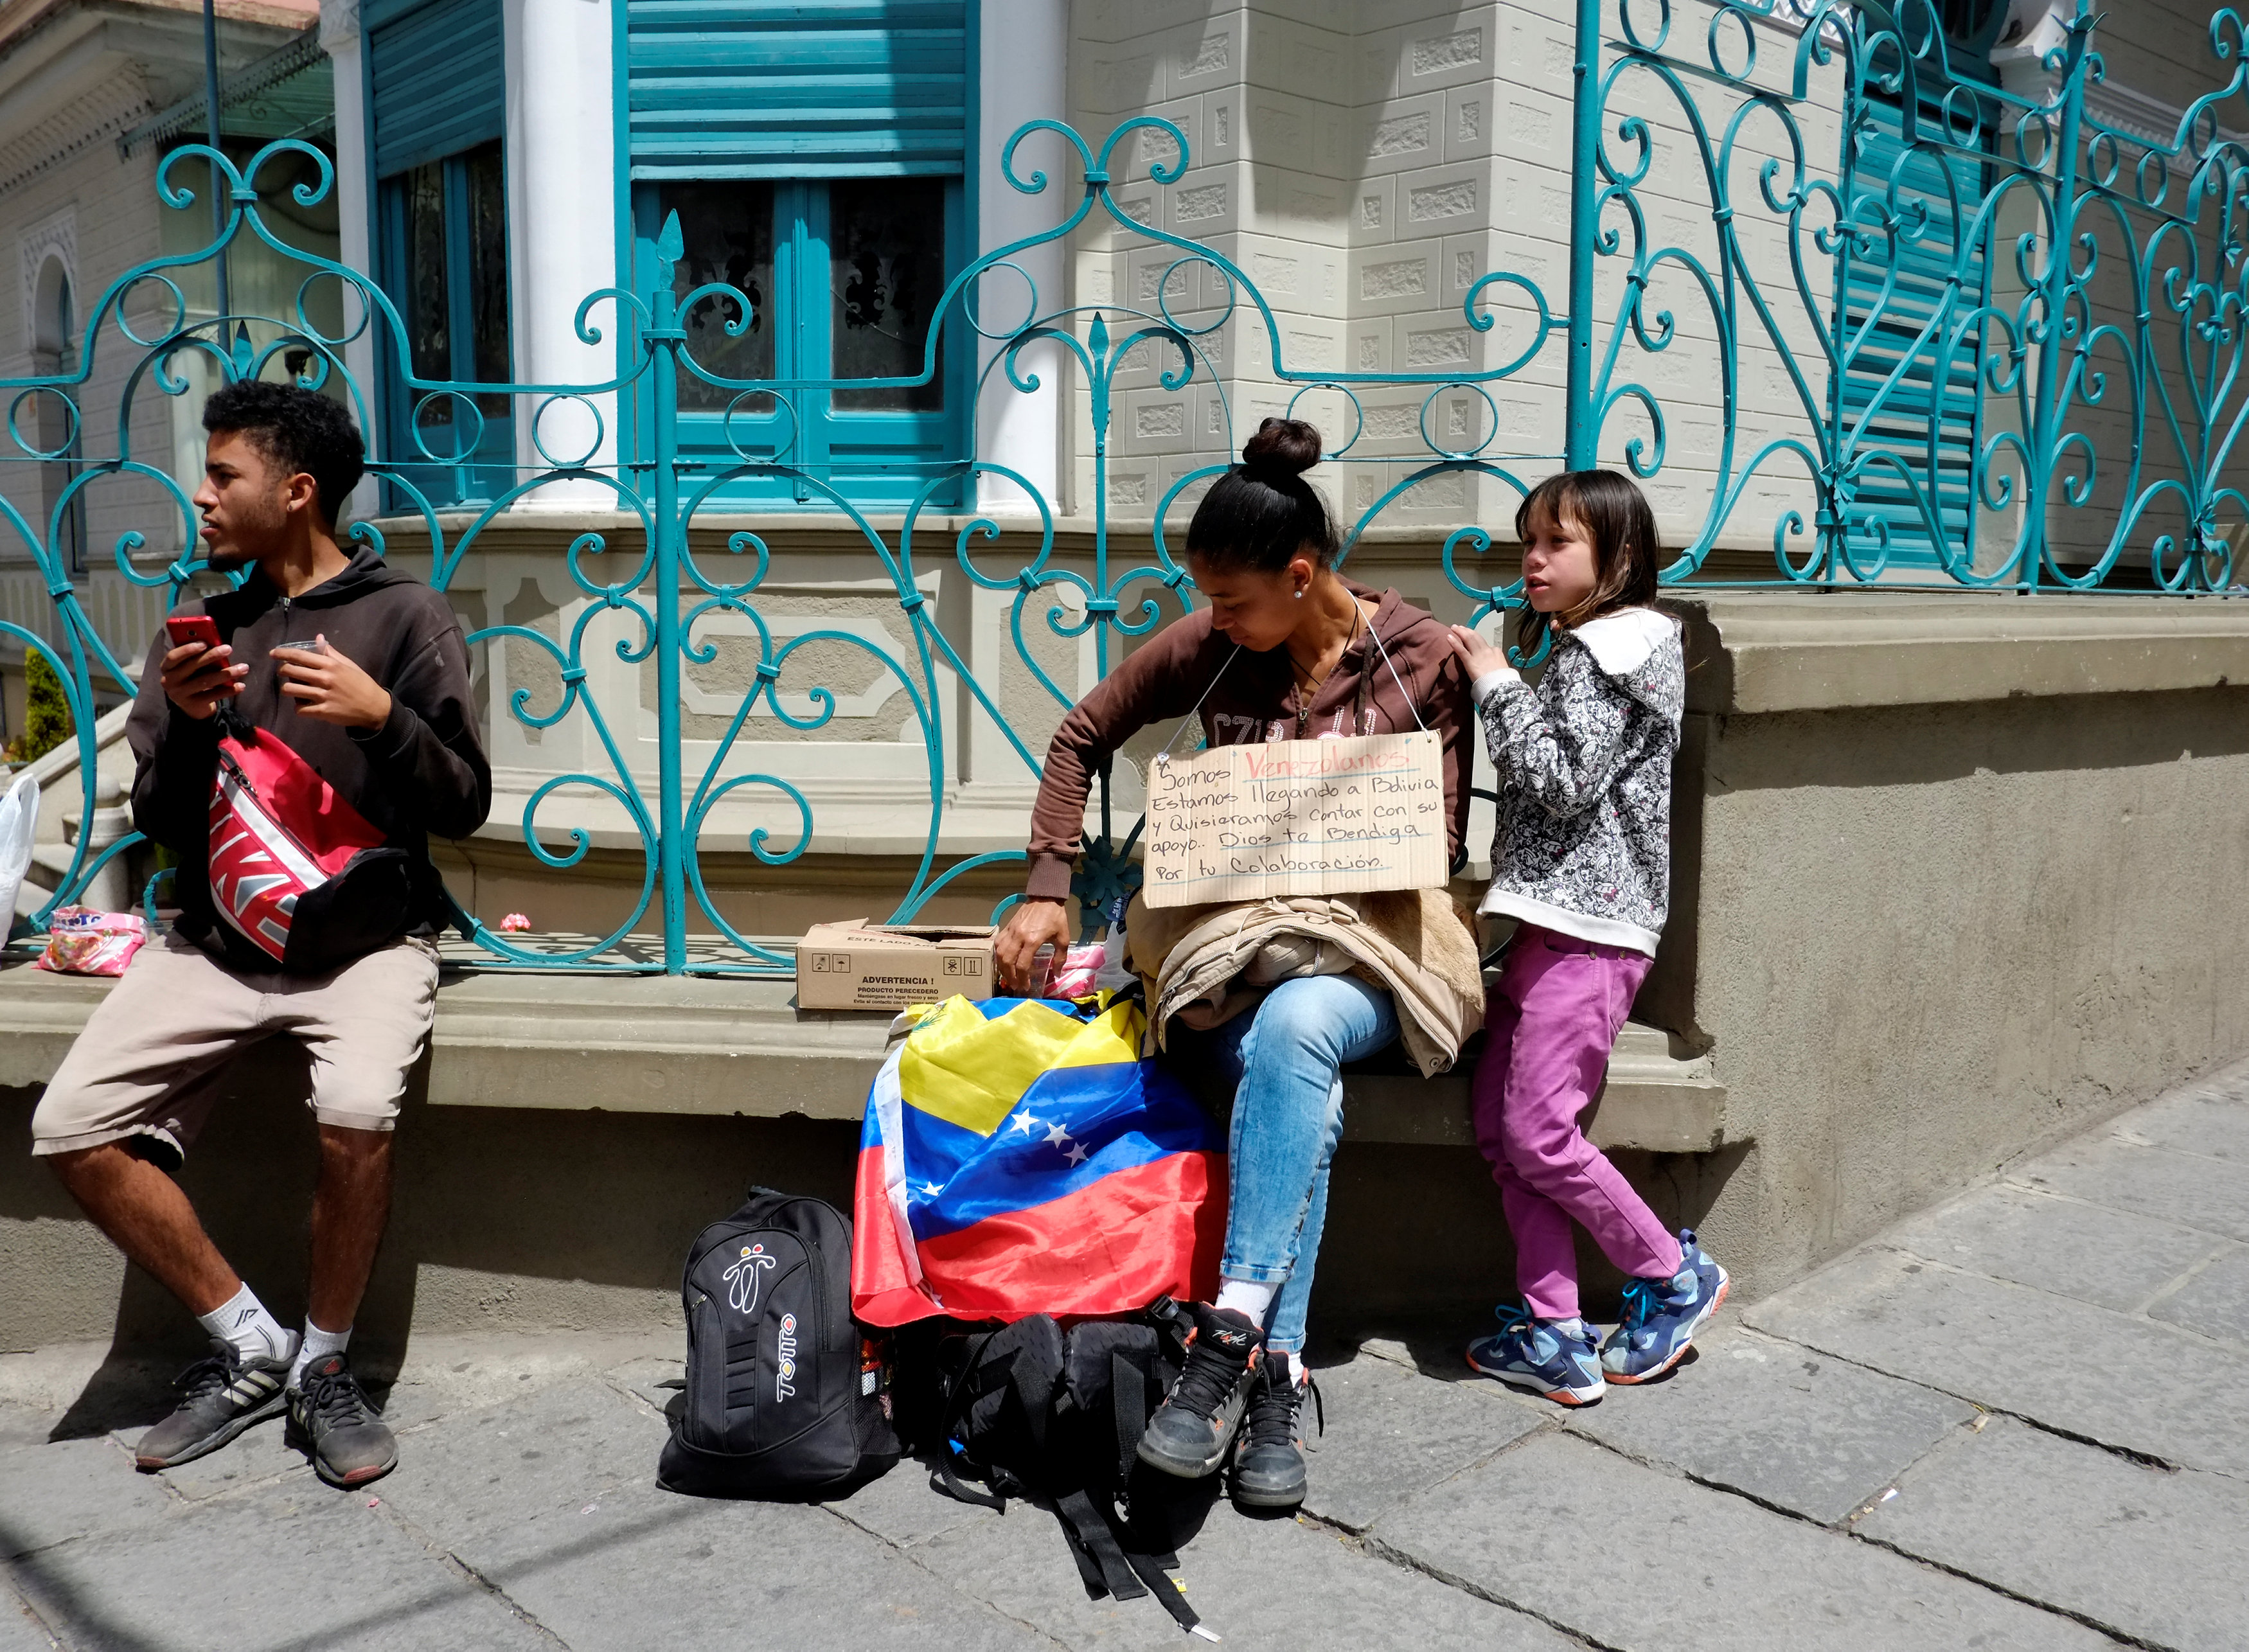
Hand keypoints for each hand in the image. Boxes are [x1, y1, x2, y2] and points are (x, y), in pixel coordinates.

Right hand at [162, 642, 244, 719]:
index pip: (173, 656)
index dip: (188, 649)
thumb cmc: (192, 677)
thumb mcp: (190, 666)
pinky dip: (228, 690)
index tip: (205, 642)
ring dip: (226, 673)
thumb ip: (197, 655)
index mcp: (166, 667)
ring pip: (205, 681)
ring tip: (243, 668)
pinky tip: (241, 685)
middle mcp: (169, 680)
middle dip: (211, 656)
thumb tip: (216, 643)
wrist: (191, 705)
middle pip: (191, 666)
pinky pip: (212, 696)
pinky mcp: (192, 704)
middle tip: (228, 649)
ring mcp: (179, 694)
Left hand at [273, 635, 391, 729]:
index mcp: (331, 665)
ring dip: (287, 690)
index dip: (282, 654)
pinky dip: (299, 708)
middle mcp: (325, 678)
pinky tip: (303, 706)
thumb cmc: (362, 684)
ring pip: (291, 691)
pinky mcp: (323, 711)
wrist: (375, 708)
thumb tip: (319, 638)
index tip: (273, 654)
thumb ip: (332, 653)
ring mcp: (323, 696)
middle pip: (291, 671)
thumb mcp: (349, 665)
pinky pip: (300, 709)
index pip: (300, 656)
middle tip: (284, 673)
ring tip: (292, 690)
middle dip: (282, 671)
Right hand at [994, 897, 1071, 992]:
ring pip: (999, 953)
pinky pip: (997, 943)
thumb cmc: (1056, 917)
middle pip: (1007, 961)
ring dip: (1002, 968)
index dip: (1023, 978)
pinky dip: (998, 955)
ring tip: (1008, 976)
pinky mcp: (1007, 927)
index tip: (1025, 986)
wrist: (1045, 897)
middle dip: (1010, 976)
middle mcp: (1018, 937)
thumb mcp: (1063, 938)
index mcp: (1033, 940)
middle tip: (1015, 985)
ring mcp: (1011, 931)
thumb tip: (1057, 973)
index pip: (1022, 964)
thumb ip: (1060, 957)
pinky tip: (1002, 961)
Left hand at [1448, 624, 1514, 682]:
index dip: (1476, 638)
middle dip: (1467, 631)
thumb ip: (1497, 664)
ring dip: (1460, 632)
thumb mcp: (1503, 669)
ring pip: (1469, 639)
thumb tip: (1494, 667)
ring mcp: (1478, 655)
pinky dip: (1454, 642)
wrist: (1502, 687)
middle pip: (1476, 637)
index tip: (1471, 636)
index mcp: (1496, 652)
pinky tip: (1448, 637)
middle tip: (1461, 628)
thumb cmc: (1503, 682)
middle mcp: (1487, 650)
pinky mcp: (1470, 662)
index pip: (1485, 643)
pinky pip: (1461, 649)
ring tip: (1454, 628)